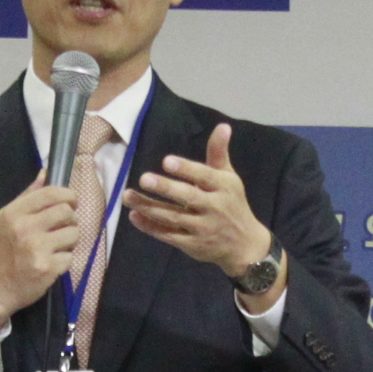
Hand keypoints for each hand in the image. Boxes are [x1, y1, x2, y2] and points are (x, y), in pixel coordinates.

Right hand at [0, 175, 85, 331]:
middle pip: (67, 211)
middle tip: (63, 227)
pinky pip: (70, 257)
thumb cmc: (2, 251)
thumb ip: (29, 196)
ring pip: (74, 233)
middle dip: (70, 219)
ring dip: (69, 240)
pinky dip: (64, 260)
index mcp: (14, 213)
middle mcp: (25, 228)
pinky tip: (51, 263)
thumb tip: (47, 172)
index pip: (51, 193)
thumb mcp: (7, 219)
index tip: (71, 202)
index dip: (68, 195)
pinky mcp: (48, 268)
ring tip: (56, 246)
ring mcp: (37, 249)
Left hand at [126, 123, 281, 304]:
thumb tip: (223, 126)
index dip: (187, 169)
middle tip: (144, 178)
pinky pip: (168, 235)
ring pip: (173, 217)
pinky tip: (134, 215)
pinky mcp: (191, 245)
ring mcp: (202, 228)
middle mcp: (214, 208)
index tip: (166, 161)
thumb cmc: (232, 205)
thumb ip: (218, 153)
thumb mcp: (229, 178)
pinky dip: (151, 227)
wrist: (244, 246)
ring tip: (127, 195)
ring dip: (149, 207)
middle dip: (166, 188)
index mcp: (224, 188)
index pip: (205, 177)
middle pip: (188, 197)